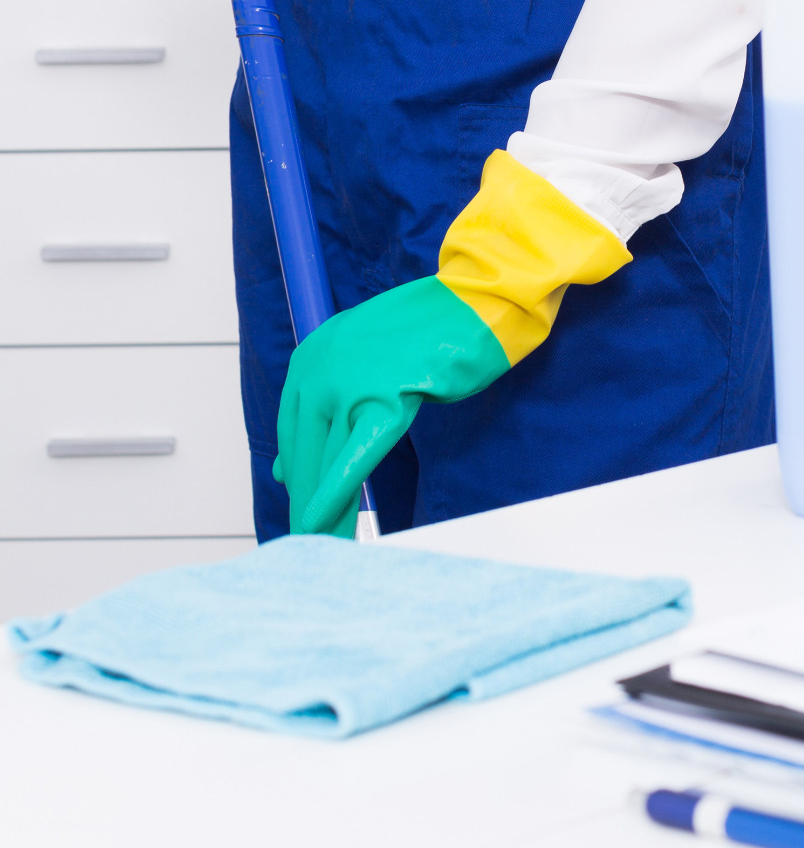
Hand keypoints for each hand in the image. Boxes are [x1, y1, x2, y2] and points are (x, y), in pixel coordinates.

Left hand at [274, 276, 508, 535]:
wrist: (478, 302)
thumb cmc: (430, 332)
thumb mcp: (362, 362)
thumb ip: (326, 406)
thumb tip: (282, 470)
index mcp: (311, 356)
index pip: (294, 430)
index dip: (301, 475)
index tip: (303, 508)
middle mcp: (320, 367)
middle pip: (304, 450)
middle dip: (308, 498)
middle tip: (315, 539)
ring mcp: (349, 382)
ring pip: (324, 460)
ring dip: (323, 508)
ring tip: (327, 544)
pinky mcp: (383, 398)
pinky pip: (352, 457)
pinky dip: (335, 493)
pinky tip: (322, 523)